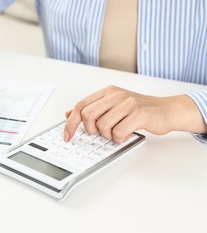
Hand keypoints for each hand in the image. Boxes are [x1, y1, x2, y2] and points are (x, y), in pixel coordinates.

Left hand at [64, 86, 206, 142]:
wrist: (166, 110)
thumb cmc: (138, 110)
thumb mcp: (113, 106)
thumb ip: (92, 109)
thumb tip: (68, 114)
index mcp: (107, 92)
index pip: (80, 106)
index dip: (70, 122)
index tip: (66, 136)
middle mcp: (116, 95)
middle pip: (88, 115)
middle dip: (91, 129)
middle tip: (101, 133)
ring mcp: (128, 103)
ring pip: (103, 126)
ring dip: (108, 135)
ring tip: (118, 131)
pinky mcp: (139, 114)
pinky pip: (119, 133)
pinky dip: (120, 139)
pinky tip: (127, 133)